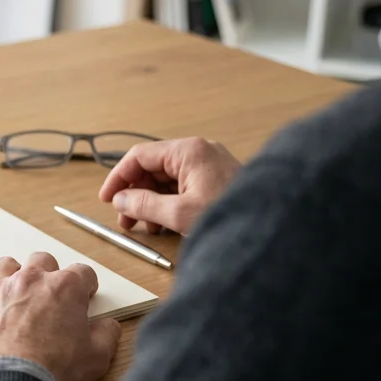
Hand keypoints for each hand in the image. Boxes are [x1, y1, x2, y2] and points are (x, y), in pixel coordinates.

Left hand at [0, 253, 121, 380]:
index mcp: (65, 288)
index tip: (84, 296)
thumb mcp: (96, 358)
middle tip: (49, 298)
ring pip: (6, 266)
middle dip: (49, 275)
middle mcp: (30, 280)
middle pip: (42, 261)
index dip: (85, 286)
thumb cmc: (52, 370)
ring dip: (12, 277)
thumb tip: (107, 326)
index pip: (82, 273)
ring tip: (15, 298)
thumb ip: (106, 336)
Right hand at [98, 138, 241, 235]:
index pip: (139, 156)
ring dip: (150, 201)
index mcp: (189, 151)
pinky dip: (169, 202)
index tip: (106, 198)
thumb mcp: (179, 213)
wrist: (274, 228)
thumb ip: (143, 204)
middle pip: (153, 167)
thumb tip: (121, 199)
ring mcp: (210, 165)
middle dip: (135, 193)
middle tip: (125, 219)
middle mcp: (199, 152)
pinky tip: (165, 223)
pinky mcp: (217, 179)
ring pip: (167, 179)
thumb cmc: (232, 216)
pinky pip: (183, 186)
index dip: (118, 177)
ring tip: (145, 226)